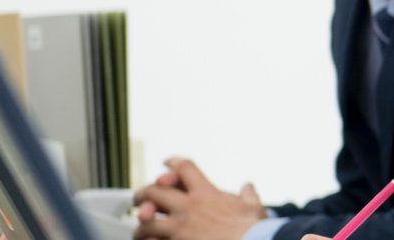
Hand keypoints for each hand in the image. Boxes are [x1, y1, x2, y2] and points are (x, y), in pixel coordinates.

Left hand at [132, 158, 264, 239]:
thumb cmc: (255, 229)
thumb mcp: (254, 207)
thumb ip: (248, 195)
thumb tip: (248, 186)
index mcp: (207, 194)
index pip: (184, 168)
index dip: (172, 162)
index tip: (165, 162)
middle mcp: (189, 208)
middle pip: (154, 191)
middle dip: (142, 194)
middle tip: (139, 199)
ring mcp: (179, 228)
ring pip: (146, 220)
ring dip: (141, 225)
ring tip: (140, 230)